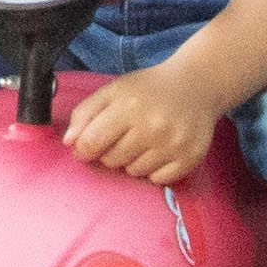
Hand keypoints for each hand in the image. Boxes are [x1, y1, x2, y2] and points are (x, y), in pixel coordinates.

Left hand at [62, 66, 224, 187]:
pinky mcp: (190, 158)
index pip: (92, 142)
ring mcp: (173, 145)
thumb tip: (69, 142)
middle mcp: (152, 127)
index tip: (83, 149)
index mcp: (129, 107)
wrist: (197, 86)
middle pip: (112, 160)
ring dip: (131, 161)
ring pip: (134, 172)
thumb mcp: (113, 91)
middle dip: (109, 152)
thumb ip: (85, 113)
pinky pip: (158, 180)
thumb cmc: (148, 89)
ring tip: (142, 141)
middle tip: (121, 137)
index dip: (82, 149)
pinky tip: (158, 152)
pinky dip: (153, 170)